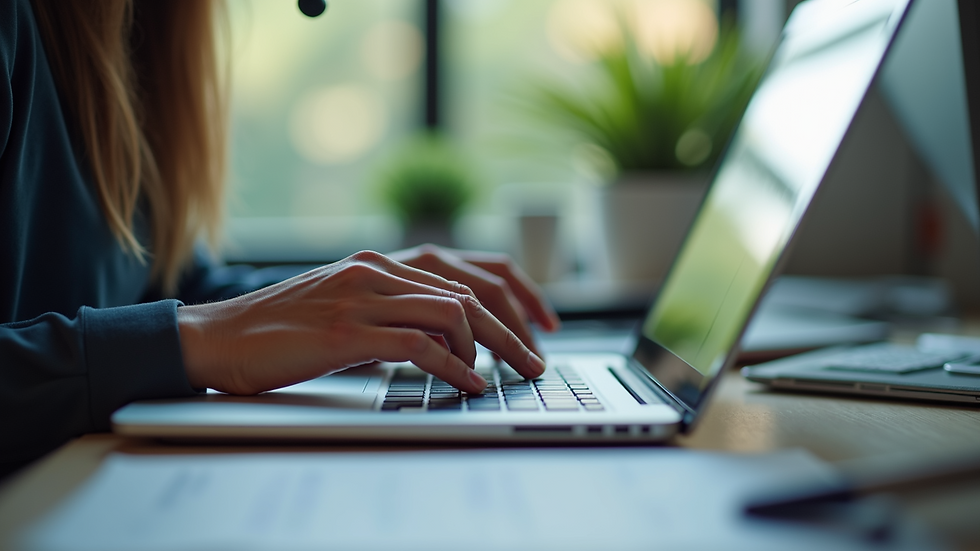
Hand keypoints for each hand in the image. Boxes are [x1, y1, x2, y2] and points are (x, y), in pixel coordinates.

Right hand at [177, 250, 548, 395]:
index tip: (536, 329)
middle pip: (472, 291)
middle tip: (537, 362)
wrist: (218, 337)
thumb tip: (445, 336)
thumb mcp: (346, 309)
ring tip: (504, 377)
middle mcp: (377, 270)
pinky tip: (469, 386)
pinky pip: (420, 346)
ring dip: (490, 350)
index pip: (469, 271)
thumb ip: (392, 312)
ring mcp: (362, 297)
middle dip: (514, 329)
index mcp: (379, 262)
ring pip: (454, 314)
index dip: (513, 299)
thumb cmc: (281, 329)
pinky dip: (454, 369)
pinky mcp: (348, 331)